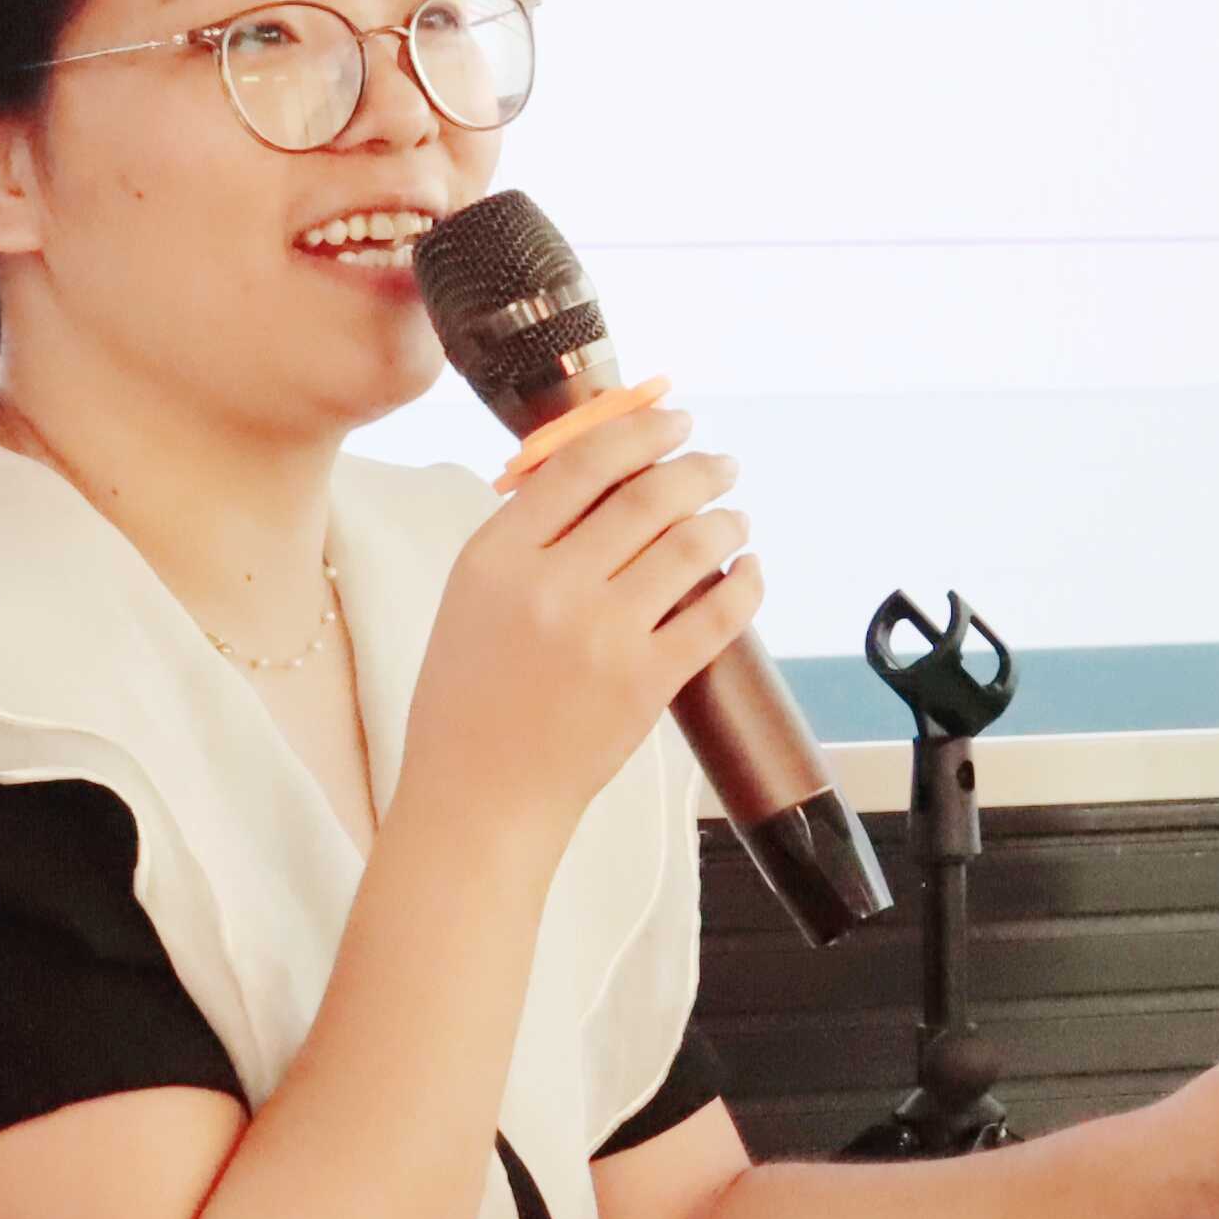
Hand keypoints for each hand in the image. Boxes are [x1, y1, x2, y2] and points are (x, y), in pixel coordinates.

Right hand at [400, 398, 759, 847]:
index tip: (674, 420)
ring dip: (725, 520)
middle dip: (698, 468)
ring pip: (690, 546)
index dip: (639, 430)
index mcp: (496, 557)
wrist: (480, 798)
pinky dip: (745, 583)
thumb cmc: (469, 700)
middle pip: (646, 496)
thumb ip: (524, 536)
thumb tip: (600, 474)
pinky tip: (749, 569)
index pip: (580, 463)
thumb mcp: (470, 599)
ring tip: (736, 517)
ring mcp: (603, 636)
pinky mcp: (646, 683)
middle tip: (721, 463)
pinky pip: (716, 615)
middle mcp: (551, 587)